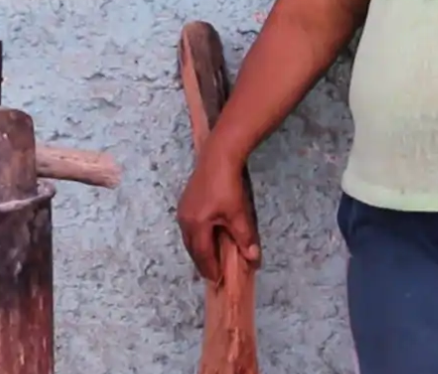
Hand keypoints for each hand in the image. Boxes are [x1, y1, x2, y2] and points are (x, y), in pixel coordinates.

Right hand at [176, 146, 260, 282]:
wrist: (218, 156)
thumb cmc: (228, 186)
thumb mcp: (239, 214)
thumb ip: (244, 238)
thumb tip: (253, 260)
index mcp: (196, 226)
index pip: (203, 255)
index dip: (211, 269)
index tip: (218, 281)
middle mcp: (185, 220)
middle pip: (193, 249)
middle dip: (202, 263)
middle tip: (213, 275)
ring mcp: (183, 210)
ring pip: (189, 238)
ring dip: (199, 250)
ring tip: (210, 259)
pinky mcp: (185, 202)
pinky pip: (189, 228)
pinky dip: (197, 238)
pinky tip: (206, 238)